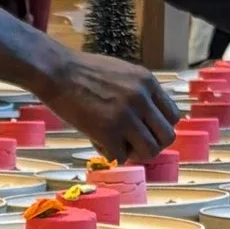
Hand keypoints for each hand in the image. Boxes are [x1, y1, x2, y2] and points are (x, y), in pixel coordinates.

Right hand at [43, 51, 177, 162]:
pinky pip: (121, 157)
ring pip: (149, 151)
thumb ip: (139, 91)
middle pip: (167, 137)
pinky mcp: (107, 132)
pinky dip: (110, 154)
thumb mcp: (122, 72)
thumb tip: (149, 115)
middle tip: (134, 143)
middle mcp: (141, 99)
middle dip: (152, 144)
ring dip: (135, 153)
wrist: (56, 71)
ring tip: (118, 145)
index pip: (173, 116)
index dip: (160, 127)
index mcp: (147, 82)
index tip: (146, 129)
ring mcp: (125, 116)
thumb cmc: (82, 71)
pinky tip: (98, 142)